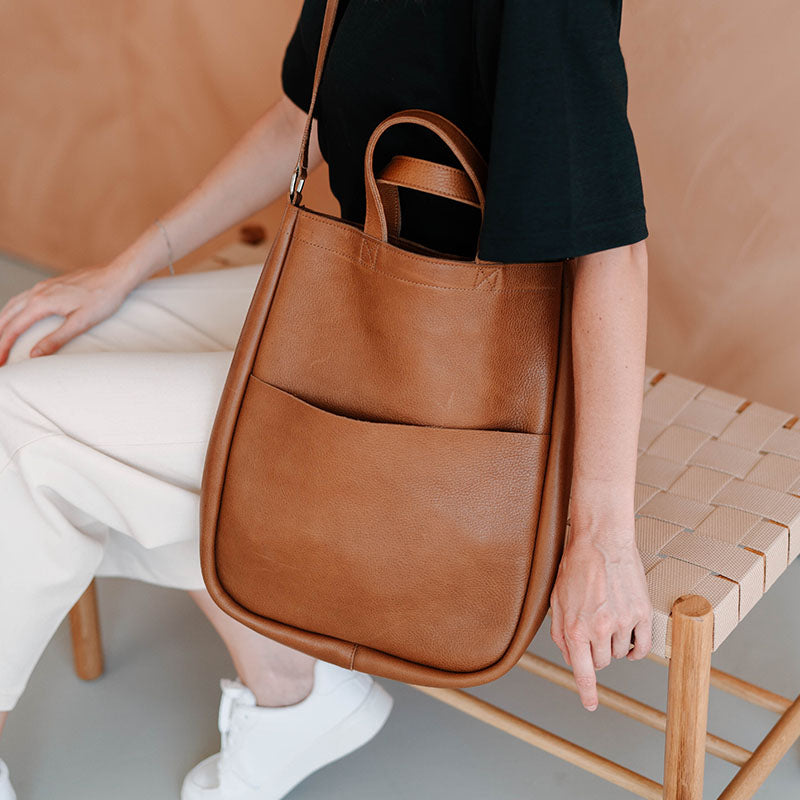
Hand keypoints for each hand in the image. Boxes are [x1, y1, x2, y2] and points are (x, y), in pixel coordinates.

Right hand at [0, 264, 132, 364]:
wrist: (116, 276)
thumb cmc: (103, 299)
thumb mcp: (81, 322)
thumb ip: (56, 339)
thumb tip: (34, 354)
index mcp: (42, 302)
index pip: (14, 328)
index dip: (3, 346)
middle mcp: (38, 292)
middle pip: (7, 315)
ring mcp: (43, 286)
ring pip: (13, 304)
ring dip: (2, 321)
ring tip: (0, 337)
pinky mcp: (51, 284)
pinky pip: (23, 298)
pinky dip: (13, 310)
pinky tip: (17, 316)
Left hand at [549, 517, 652, 711]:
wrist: (602, 540)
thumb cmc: (575, 566)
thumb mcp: (556, 599)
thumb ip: (561, 631)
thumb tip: (570, 656)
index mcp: (575, 627)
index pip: (582, 671)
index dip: (587, 692)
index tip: (590, 705)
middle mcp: (599, 629)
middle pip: (600, 662)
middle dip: (594, 653)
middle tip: (592, 630)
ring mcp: (623, 622)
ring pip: (620, 654)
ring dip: (613, 645)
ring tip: (607, 619)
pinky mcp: (641, 613)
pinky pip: (642, 645)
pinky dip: (635, 647)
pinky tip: (628, 637)